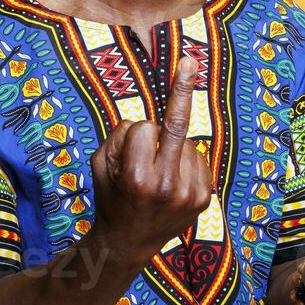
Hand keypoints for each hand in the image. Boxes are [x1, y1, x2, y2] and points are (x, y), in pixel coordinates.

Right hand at [90, 56, 212, 262]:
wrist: (129, 244)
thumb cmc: (110, 198)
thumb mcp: (99, 165)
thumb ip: (120, 136)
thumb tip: (154, 115)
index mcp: (137, 176)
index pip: (144, 127)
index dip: (134, 134)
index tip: (130, 143)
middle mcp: (167, 185)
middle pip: (178, 124)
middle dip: (182, 89)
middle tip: (189, 60)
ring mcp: (190, 193)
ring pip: (187, 142)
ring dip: (172, 148)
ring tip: (158, 177)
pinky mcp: (204, 198)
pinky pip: (198, 158)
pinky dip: (185, 161)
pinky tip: (173, 182)